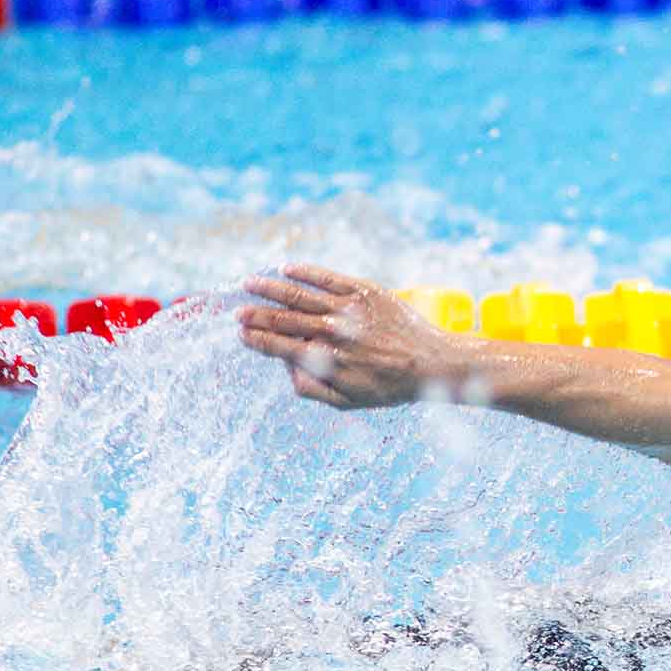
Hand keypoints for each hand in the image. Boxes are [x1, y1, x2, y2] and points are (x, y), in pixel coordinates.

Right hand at [237, 264, 473, 409]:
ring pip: (301, 295)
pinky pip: (329, 278)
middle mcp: (335, 334)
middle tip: (237, 312)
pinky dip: (305, 272)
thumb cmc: (389, 386)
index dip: (259, 340)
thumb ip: (314, 390)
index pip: (282, 347)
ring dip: (271, 289)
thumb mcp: (350, 402)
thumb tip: (286, 370)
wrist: (433, 364)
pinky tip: (286, 268)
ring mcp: (349, 310)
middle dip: (257, 315)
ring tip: (249, 284)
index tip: (242, 334)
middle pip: (286, 320)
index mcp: (329, 362)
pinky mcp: (366, 292)